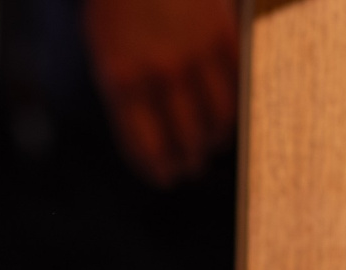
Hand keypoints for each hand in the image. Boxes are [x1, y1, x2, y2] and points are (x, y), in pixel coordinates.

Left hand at [83, 0, 239, 186]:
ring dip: (215, 139)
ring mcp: (195, 54)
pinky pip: (238, 87)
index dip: (159, 170)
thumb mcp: (107, 52)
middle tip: (192, 166)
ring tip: (211, 142)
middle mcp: (159, 74)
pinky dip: (236, 106)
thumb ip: (128, 94)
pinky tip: (230, 113)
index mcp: (122, 81)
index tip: (167, 177)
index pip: (146, 148)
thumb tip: (155, 139)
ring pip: (218, 120)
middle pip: (185, 140)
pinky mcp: (223, 35)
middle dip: (188, 161)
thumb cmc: (118, 5)